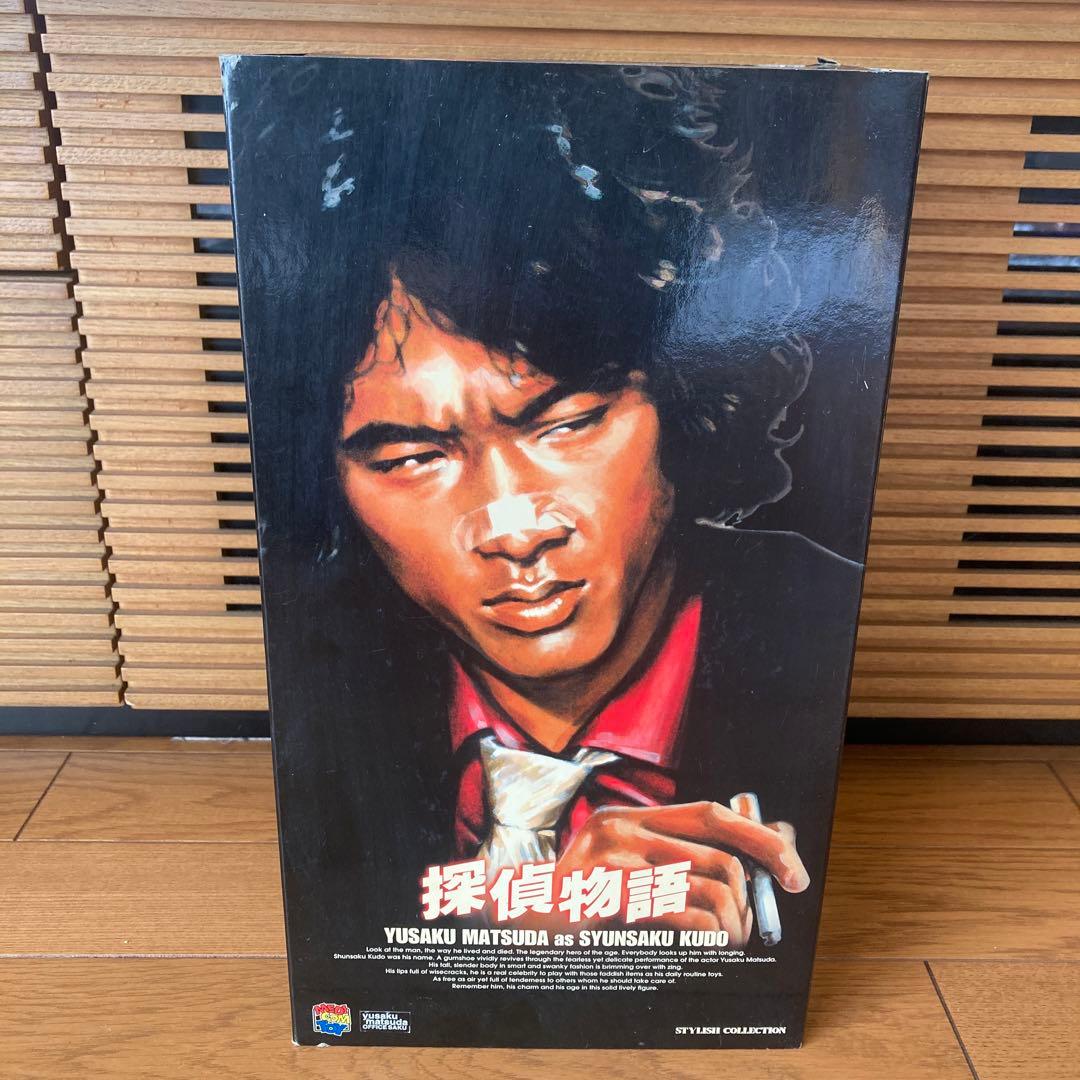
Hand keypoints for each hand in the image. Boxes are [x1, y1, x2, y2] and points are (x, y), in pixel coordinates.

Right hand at [555, 800, 808, 944]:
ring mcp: (613, 859)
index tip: (792, 871)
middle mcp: (623, 829)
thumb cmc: (574, 901)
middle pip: (720, 855)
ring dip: (732, 928)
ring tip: (725, 945)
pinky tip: (701, 947)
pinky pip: (684, 914)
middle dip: (749, 900)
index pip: (711, 814)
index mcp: (630, 817)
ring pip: (710, 889)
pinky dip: (707, 937)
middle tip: (748, 931)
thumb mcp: (618, 868)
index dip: (759, 839)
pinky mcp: (608, 893)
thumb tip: (742, 867)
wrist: (510, 919)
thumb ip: (669, 859)